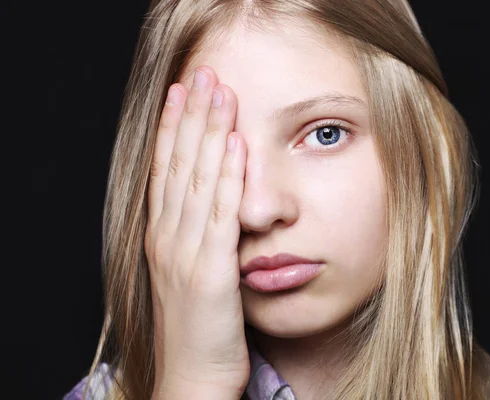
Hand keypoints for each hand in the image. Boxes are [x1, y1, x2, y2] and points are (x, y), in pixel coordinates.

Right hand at [144, 65, 248, 398]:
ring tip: (217, 91)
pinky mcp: (209, 270)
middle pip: (179, 164)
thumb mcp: (193, 276)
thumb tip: (216, 207)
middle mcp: (168, 237)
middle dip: (190, 115)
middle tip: (201, 74)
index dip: (173, 128)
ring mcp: (186, 252)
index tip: (182, 92)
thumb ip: (200, 239)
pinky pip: (218, 213)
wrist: (192, 377)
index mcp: (163, 236)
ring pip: (196, 179)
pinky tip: (233, 144)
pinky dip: (224, 176)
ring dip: (208, 132)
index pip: (166, 170)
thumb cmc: (198, 329)